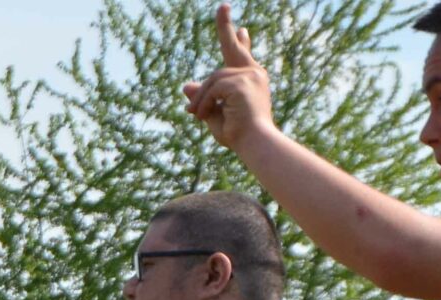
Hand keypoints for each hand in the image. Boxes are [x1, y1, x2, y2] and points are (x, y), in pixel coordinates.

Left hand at [182, 5, 274, 150]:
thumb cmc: (239, 135)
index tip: (241, 29)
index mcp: (250, 80)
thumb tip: (186, 86)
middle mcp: (253, 73)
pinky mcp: (242, 81)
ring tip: (197, 116)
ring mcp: (250, 75)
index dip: (239, 42)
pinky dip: (203, 102)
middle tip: (223, 6)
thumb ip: (203, 98)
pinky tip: (203, 115)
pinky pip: (212, 87)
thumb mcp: (214, 114)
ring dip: (201, 99)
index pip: (242, 56)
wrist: (255, 144)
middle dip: (225, 25)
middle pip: (232, 47)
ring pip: (212, 79)